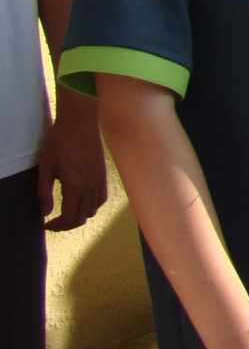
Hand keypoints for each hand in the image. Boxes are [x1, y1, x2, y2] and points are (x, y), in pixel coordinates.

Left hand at [39, 103, 106, 231]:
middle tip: (54, 222)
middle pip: (82, 217)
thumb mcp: (46, 167)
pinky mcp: (103, 174)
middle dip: (67, 224)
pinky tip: (81, 201)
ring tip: (67, 212)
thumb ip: (44, 193)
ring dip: (80, 215)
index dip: (57, 226)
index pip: (69, 217)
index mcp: (75, 185)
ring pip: (93, 210)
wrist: (80, 122)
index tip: (46, 224)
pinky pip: (101, 198)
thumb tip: (44, 213)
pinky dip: (91, 206)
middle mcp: (90, 186)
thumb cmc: (60, 142)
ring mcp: (99, 180)